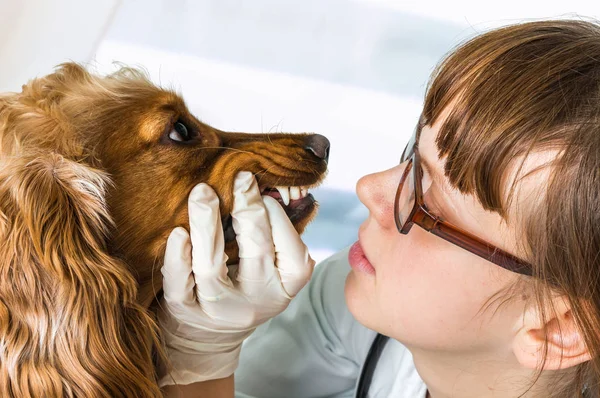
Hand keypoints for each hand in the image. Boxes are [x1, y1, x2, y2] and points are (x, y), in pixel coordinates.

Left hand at [157, 171, 314, 386]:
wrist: (205, 334)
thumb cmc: (241, 282)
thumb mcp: (267, 265)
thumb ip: (270, 232)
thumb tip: (263, 183)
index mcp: (285, 286)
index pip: (292, 251)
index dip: (278, 217)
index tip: (262, 192)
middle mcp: (257, 300)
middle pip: (256, 252)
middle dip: (248, 211)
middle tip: (239, 178)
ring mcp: (220, 309)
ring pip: (213, 268)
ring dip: (207, 225)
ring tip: (202, 192)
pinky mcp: (186, 313)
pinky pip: (180, 285)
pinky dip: (178, 257)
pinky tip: (177, 232)